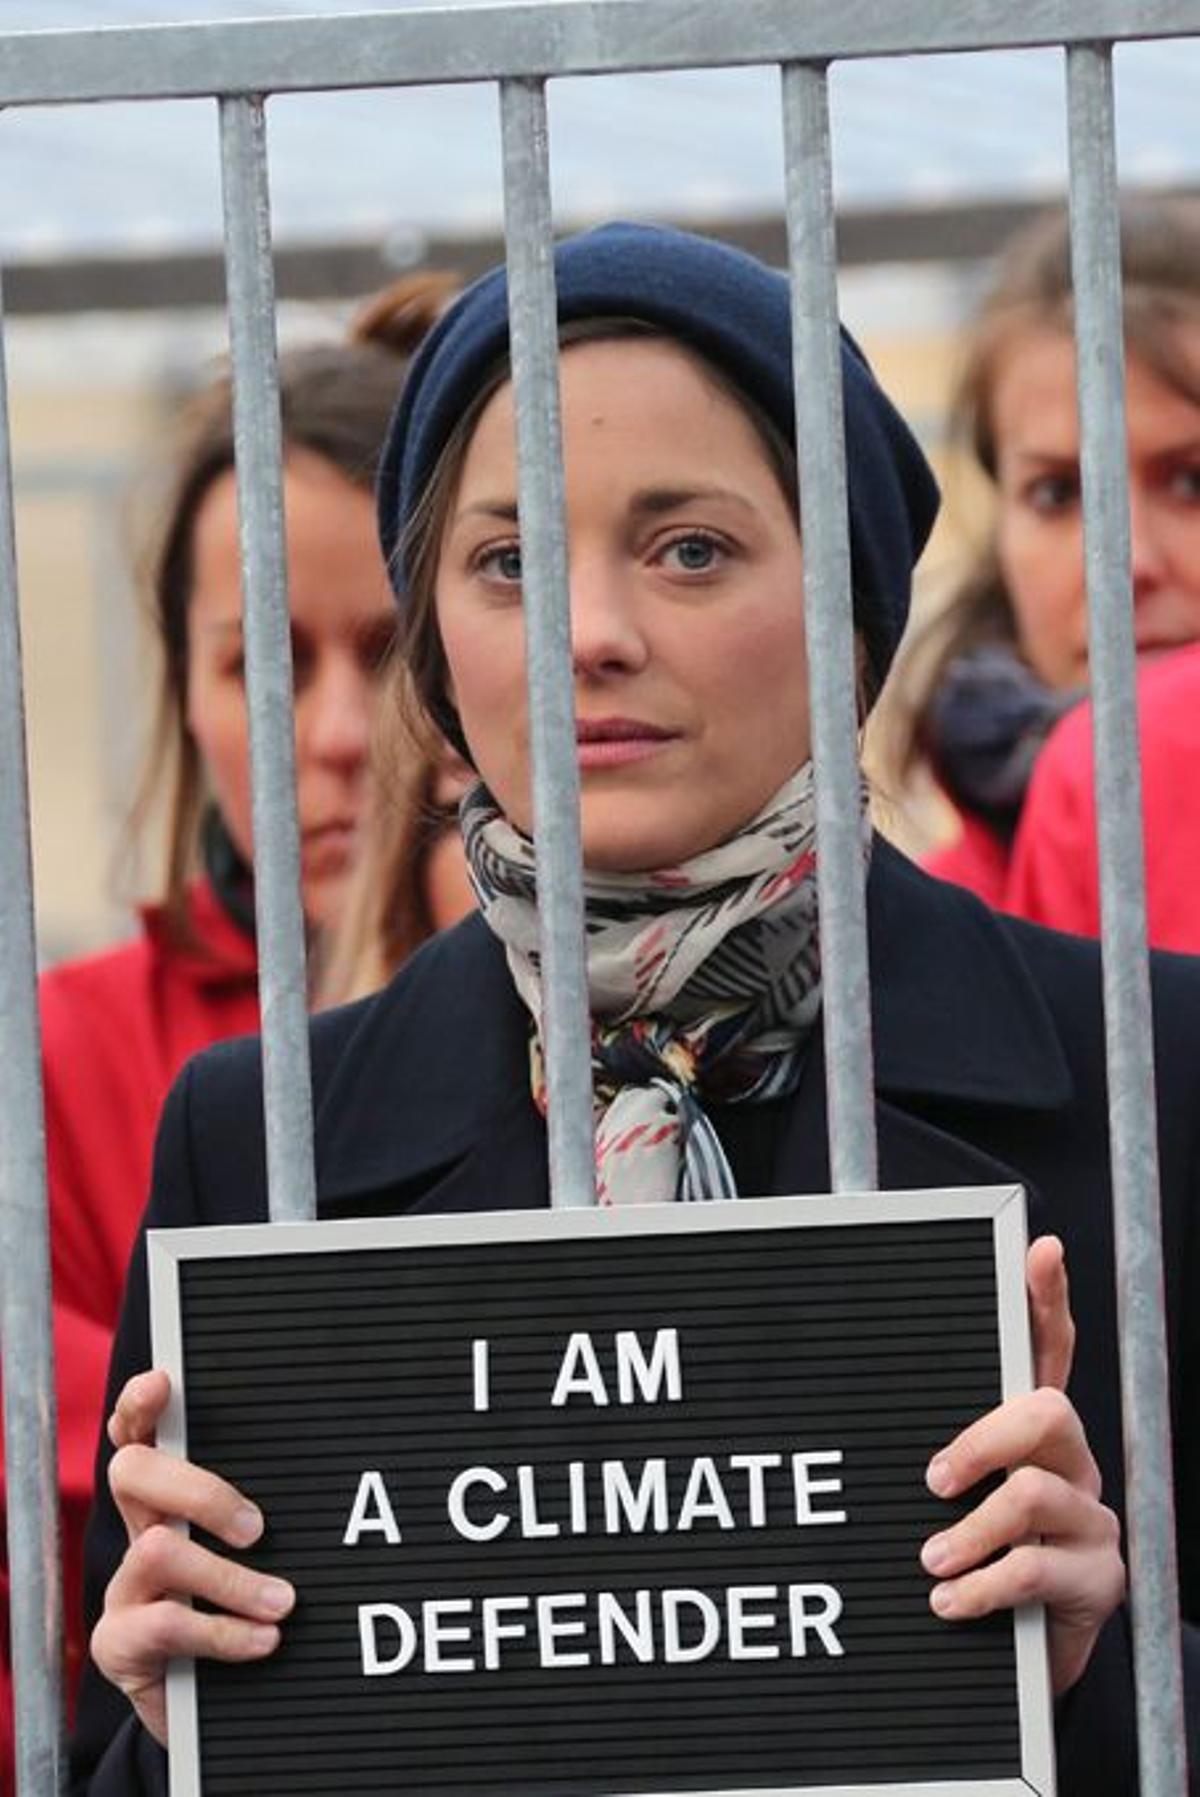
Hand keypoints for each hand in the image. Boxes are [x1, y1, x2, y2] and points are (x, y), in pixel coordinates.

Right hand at [90, 1369, 294, 1746]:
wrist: (215, 1711)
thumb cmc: (245, 1611)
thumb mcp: (259, 1554)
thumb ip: (271, 1507)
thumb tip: (337, 1452)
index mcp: (169, 1499)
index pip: (138, 1435)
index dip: (140, 1404)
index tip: (163, 1382)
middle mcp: (140, 1531)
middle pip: (134, 1473)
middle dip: (199, 1490)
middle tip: (258, 1526)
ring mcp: (123, 1587)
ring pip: (159, 1549)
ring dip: (232, 1580)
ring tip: (284, 1603)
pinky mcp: (119, 1643)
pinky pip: (165, 1622)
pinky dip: (223, 1632)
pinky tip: (264, 1642)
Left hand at [920, 1235, 1124, 1693]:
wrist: (1006, 1663)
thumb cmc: (964, 1560)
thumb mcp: (941, 1498)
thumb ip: (914, 1442)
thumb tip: (836, 1383)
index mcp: (1028, 1433)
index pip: (1047, 1351)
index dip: (1047, 1300)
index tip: (1040, 1250)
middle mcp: (1068, 1463)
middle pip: (1048, 1411)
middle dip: (984, 1439)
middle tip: (933, 1478)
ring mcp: (1089, 1518)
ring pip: (1035, 1494)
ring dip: (970, 1531)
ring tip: (929, 1561)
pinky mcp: (1097, 1578)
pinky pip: (1036, 1568)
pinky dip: (980, 1587)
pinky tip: (948, 1601)